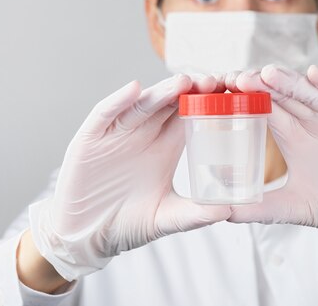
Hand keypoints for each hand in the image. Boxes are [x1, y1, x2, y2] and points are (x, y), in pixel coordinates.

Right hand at [28, 75, 230, 281]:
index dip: (209, 103)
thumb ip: (194, 215)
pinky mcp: (91, 138)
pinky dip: (118, 101)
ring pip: (142, 105)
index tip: (232, 94)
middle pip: (170, 103)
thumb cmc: (127, 224)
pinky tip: (134, 90)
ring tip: (182, 82)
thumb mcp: (165, 218)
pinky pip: (105, 114)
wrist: (85, 236)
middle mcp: (144, 134)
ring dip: (161, 92)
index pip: (191, 115)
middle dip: (191, 90)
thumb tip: (227, 211)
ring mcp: (118, 133)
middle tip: (213, 81)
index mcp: (165, 146)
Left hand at [228, 65, 317, 256]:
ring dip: (291, 84)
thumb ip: (260, 208)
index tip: (225, 90)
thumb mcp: (294, 207)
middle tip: (240, 78)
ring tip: (269, 73)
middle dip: (264, 86)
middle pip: (286, 97)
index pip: (267, 110)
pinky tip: (316, 75)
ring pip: (313, 94)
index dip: (247, 98)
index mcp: (295, 137)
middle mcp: (315, 122)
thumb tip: (223, 214)